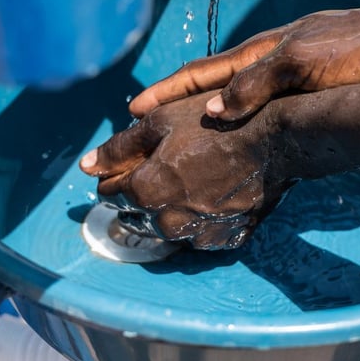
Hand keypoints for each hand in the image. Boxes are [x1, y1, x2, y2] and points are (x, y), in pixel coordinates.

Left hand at [79, 91, 292, 249]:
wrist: (274, 140)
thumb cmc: (214, 123)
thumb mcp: (159, 121)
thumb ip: (117, 148)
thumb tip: (85, 165)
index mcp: (144, 191)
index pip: (110, 192)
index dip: (116, 174)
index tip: (130, 161)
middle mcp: (167, 222)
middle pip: (137, 213)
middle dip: (141, 192)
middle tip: (163, 166)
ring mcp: (198, 235)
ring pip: (167, 226)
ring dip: (168, 208)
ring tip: (188, 179)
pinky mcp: (225, 239)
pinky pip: (199, 234)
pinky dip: (198, 219)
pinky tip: (210, 195)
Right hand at [128, 2, 359, 121]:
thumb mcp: (304, 62)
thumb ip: (258, 84)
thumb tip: (211, 113)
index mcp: (260, 52)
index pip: (200, 73)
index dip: (165, 91)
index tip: (131, 108)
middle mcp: (268, 65)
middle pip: (210, 86)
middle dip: (173, 106)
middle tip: (142, 128)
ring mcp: (289, 79)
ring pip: (234, 101)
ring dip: (203, 117)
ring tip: (179, 138)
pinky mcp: (312, 95)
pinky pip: (262, 114)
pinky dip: (240, 127)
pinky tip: (239, 141)